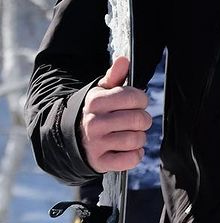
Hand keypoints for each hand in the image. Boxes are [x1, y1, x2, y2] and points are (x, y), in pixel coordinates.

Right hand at [79, 57, 150, 173]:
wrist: (73, 138)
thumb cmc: (95, 112)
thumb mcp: (101, 92)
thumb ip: (115, 76)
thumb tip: (124, 60)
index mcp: (95, 102)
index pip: (135, 97)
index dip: (140, 100)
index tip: (135, 103)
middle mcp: (94, 122)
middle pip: (139, 119)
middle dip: (142, 120)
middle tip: (135, 120)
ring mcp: (96, 144)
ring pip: (137, 140)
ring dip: (139, 138)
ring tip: (129, 134)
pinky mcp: (100, 162)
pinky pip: (131, 159)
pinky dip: (134, 155)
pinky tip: (127, 149)